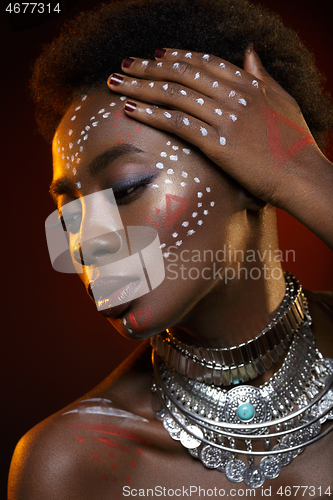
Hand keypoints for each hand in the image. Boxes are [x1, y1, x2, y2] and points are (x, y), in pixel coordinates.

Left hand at [107, 46, 317, 205]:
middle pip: (183, 74)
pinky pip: (177, 124)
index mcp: (248, 85)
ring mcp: (225, 119)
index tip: (157, 53)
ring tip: (116, 82)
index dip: (178, 55)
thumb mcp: (282, 100)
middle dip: (149, 66)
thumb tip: (249, 51)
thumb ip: (261, 75)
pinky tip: (131, 109)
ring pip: (174, 95)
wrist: (302, 175)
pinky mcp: (217, 144)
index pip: (205, 61)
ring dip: (141, 86)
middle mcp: (233, 96)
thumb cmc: (295, 143)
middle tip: (125, 64)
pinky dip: (151, 114)